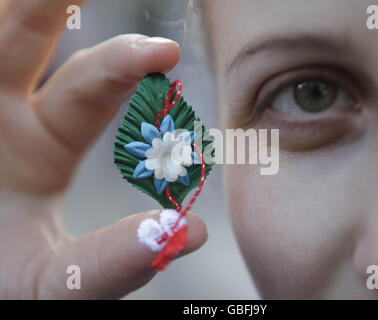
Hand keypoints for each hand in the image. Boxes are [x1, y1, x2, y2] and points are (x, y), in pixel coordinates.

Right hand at [0, 0, 206, 298]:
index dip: (126, 64)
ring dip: (15, 6)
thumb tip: (191, 231)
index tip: (167, 52)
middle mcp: (3, 115)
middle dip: (50, 1)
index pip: (92, 86)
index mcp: (44, 145)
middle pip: (25, 35)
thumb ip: (114, 264)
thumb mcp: (54, 282)